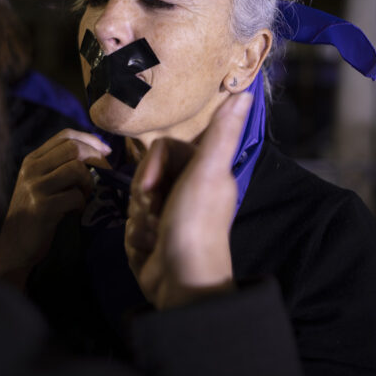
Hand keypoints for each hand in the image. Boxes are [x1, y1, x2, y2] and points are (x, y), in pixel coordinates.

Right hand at [0, 129, 110, 287]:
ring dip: (89, 183)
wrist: (14, 246)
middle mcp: (31, 169)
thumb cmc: (34, 214)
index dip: (90, 140)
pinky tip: (75, 211)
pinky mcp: (42, 207)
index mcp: (32, 160)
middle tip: (105, 174)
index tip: (105, 152)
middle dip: (96, 159)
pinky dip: (82, 203)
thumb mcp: (40, 184)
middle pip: (73, 148)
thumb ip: (59, 167)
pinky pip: (75, 196)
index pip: (65, 135)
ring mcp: (35, 187)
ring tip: (84, 196)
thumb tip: (97, 153)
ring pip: (76, 169)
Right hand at [125, 93, 251, 308]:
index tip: (159, 187)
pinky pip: (130, 223)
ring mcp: (169, 214)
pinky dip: (136, 236)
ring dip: (139, 217)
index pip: (160, 149)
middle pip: (144, 171)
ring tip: (155, 234)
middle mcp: (187, 190)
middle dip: (144, 194)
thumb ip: (221, 133)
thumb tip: (245, 93)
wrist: (181, 283)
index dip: (153, 167)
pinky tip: (149, 247)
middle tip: (158, 213)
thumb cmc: (196, 226)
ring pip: (134, 198)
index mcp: (204, 172)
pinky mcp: (153, 235)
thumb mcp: (208, 173)